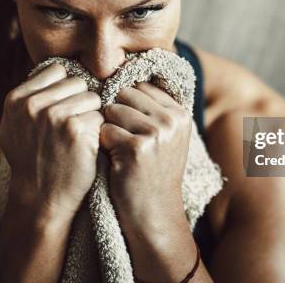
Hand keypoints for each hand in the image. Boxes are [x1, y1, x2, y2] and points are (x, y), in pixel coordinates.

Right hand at [0, 63, 103, 220]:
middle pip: (78, 82)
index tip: (67, 106)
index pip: (57, 70)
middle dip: (82, 101)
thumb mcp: (15, 126)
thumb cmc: (32, 162)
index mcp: (16, 99)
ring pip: (92, 96)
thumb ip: (30, 98)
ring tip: (80, 136)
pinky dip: (100, 130)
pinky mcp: (76, 129)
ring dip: (93, 114)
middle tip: (75, 125)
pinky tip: (87, 146)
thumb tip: (55, 70)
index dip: (67, 88)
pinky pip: (101, 115)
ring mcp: (54, 115)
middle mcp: (32, 104)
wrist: (41, 199)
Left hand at [100, 82, 192, 236]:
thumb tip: (123, 71)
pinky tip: (117, 161)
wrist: (154, 213)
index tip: (131, 128)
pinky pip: (105, 130)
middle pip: (124, 93)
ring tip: (121, 151)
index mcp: (180, 112)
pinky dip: (104, 146)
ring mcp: (157, 133)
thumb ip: (152, 107)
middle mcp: (172, 119)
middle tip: (124, 141)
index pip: (141, 85)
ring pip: (112, 110)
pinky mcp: (138, 148)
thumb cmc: (151, 172)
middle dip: (116, 114)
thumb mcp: (164, 137)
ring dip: (108, 130)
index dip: (127, 104)